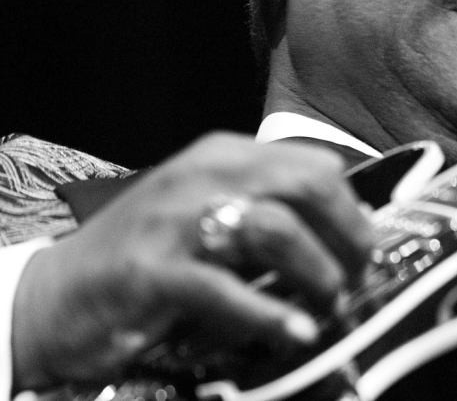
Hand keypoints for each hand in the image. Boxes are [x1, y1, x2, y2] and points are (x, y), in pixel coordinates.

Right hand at [12, 133, 375, 389]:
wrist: (56, 295)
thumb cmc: (148, 255)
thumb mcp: (211, 216)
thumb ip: (269, 215)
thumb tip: (348, 237)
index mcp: (224, 156)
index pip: (315, 166)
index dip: (352, 211)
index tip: (367, 250)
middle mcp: (203, 175)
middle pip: (305, 186)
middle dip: (347, 235)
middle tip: (358, 277)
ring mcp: (175, 220)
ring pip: (274, 230)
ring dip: (316, 273)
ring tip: (331, 304)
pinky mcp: (152, 271)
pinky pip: (226, 288)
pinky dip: (269, 314)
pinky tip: (296, 333)